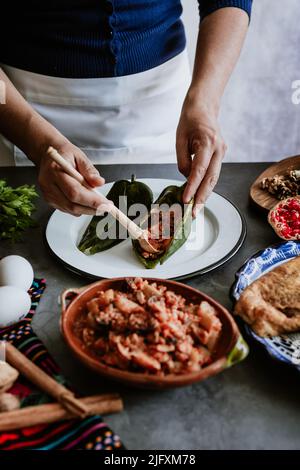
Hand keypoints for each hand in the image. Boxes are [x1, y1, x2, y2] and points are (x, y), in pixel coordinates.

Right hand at [37, 140, 106, 215]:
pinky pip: (68, 210)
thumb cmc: (64, 154)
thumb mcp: (80, 156)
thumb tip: (99, 182)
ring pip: (71, 210)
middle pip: (72, 204)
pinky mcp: (50, 200)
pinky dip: (80, 208)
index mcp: (55, 171)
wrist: (49, 154)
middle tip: (107, 206)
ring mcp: (48, 194)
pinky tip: (86, 201)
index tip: (106, 204)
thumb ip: (89, 170)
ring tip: (98, 202)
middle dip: (92, 208)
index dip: (92, 201)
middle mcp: (49, 185)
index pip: (75, 192)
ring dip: (87, 209)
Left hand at [176, 95, 226, 216]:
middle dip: (202, 197)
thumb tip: (187, 179)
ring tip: (196, 209)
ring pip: (214, 178)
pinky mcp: (221, 154)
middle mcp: (219, 149)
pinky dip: (206, 185)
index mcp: (208, 142)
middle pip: (211, 178)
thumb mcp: (179, 138)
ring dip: (205, 194)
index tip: (185, 200)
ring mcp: (222, 152)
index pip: (199, 170)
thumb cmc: (189, 119)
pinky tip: (199, 196)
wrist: (205, 105)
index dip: (192, 187)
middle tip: (194, 213)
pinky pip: (213, 173)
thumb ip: (183, 160)